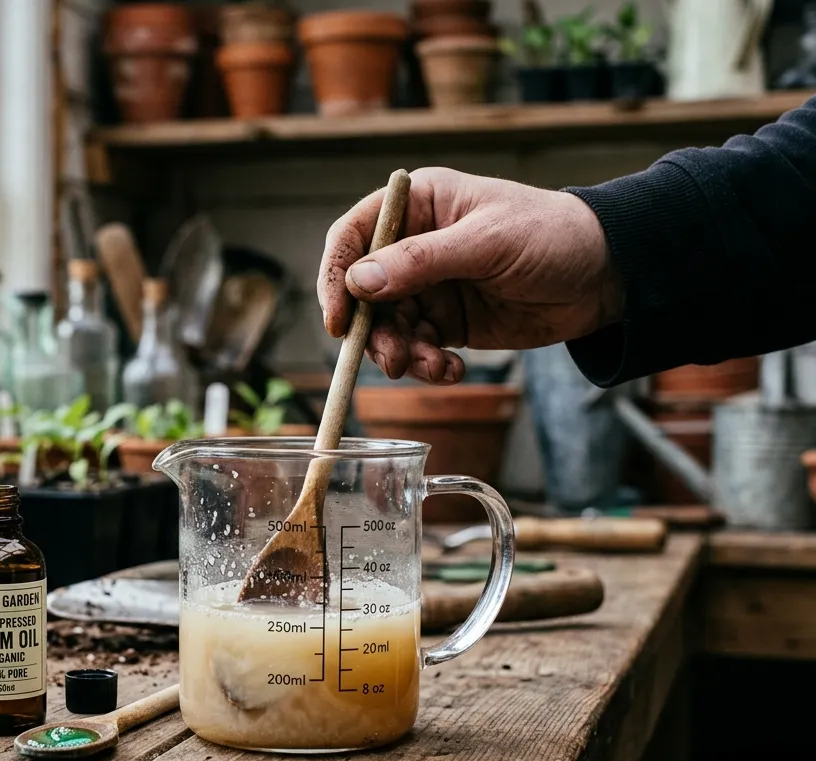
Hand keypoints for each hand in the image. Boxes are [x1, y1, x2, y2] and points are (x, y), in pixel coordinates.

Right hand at [317, 167, 623, 383]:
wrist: (607, 275)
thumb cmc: (552, 234)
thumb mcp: (487, 243)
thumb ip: (421, 261)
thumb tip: (360, 282)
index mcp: (418, 206)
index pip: (353, 236)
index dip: (336, 276)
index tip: (338, 319)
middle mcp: (415, 245)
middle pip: (364, 292)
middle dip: (373, 330)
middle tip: (392, 359)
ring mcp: (430, 286)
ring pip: (389, 327)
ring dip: (402, 353)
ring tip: (430, 368)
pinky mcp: (449, 321)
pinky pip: (419, 348)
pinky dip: (428, 365)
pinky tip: (450, 371)